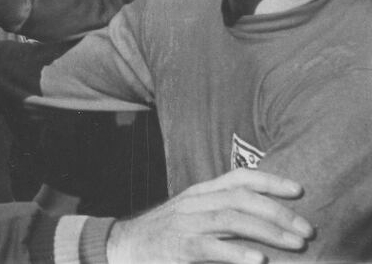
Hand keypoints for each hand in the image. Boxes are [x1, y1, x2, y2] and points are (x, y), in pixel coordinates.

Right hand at [107, 168, 313, 263]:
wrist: (124, 245)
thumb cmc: (165, 234)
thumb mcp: (192, 214)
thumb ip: (220, 211)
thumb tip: (263, 218)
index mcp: (200, 192)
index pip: (239, 177)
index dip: (270, 180)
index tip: (299, 189)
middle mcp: (194, 203)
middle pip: (241, 198)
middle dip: (278, 211)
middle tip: (307, 228)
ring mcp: (185, 224)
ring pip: (230, 219)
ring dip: (267, 231)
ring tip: (296, 244)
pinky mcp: (179, 247)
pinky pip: (211, 248)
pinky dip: (237, 254)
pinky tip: (259, 261)